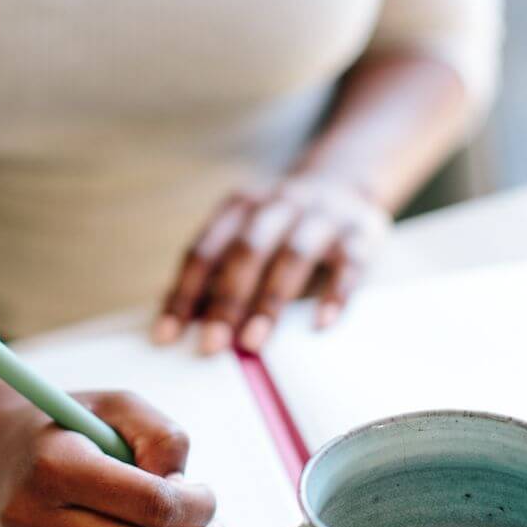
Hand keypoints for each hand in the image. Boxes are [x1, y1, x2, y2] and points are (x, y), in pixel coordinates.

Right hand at [0, 390, 217, 526]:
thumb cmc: (67, 425)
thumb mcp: (117, 405)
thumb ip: (161, 436)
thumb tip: (182, 489)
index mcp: (54, 466)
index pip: (146, 505)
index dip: (193, 505)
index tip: (207, 495)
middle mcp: (35, 517)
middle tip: (209, 526)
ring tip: (177, 526)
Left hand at [153, 176, 390, 353]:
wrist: (346, 180)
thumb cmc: (281, 227)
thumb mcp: (246, 235)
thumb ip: (217, 274)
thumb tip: (179, 327)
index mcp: (239, 207)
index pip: (203, 251)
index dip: (182, 293)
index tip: (166, 336)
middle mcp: (278, 205)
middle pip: (246, 250)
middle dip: (226, 300)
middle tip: (211, 346)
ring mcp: (321, 216)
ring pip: (293, 255)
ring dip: (270, 300)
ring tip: (253, 343)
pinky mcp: (361, 232)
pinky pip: (349, 263)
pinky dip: (335, 294)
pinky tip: (320, 324)